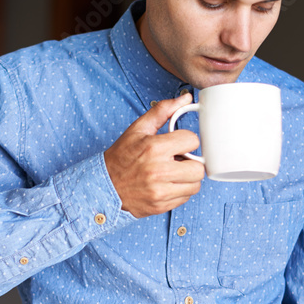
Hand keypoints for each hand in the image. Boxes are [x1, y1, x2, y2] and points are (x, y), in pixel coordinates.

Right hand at [104, 95, 205, 217]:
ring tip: (173, 173)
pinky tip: (167, 184)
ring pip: (195, 185)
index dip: (186, 141)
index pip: (192, 141)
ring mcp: (160, 191)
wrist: (104, 185)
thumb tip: (186, 98)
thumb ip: (162, 111)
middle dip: (191, 163)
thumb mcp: (138, 129)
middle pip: (199, 168)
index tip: (178, 144)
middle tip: (178, 160)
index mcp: (154, 148)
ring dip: (187, 178)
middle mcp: (158, 171)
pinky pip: (185, 198)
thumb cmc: (122, 156)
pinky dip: (180, 191)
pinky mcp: (160, 205)